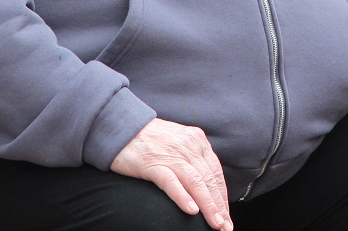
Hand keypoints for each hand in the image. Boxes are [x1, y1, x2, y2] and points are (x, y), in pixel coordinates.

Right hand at [111, 118, 232, 229]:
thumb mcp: (179, 142)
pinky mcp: (152, 163)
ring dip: (208, 206)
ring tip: (215, 223)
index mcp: (197, 141)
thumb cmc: (150, 139)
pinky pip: (171, 182)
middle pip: (209, 180)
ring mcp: (171, 154)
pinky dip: (183, 196)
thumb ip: (193, 158)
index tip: (226, 215)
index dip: (222, 197)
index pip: (215, 173)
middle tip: (225, 227)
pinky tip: (192, 210)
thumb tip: (207, 186)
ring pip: (196, 183)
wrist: (121, 127)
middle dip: (219, 206)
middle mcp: (188, 146)